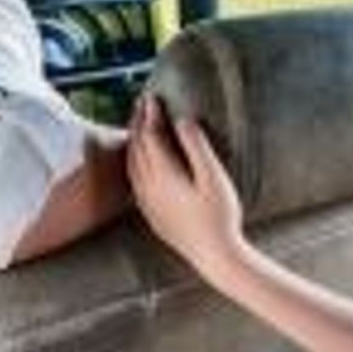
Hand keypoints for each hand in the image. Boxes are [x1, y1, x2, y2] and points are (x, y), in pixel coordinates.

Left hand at [127, 95, 245, 279]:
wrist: (214, 256)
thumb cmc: (220, 216)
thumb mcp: (214, 177)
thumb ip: (197, 147)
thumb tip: (183, 120)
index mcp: (163, 176)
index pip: (149, 136)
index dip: (150, 114)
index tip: (152, 96)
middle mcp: (149, 188)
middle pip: (136, 148)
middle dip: (138, 123)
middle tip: (142, 103)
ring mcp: (147, 203)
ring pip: (132, 164)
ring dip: (133, 141)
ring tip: (139, 125)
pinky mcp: (151, 214)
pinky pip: (134, 180)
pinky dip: (134, 161)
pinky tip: (140, 161)